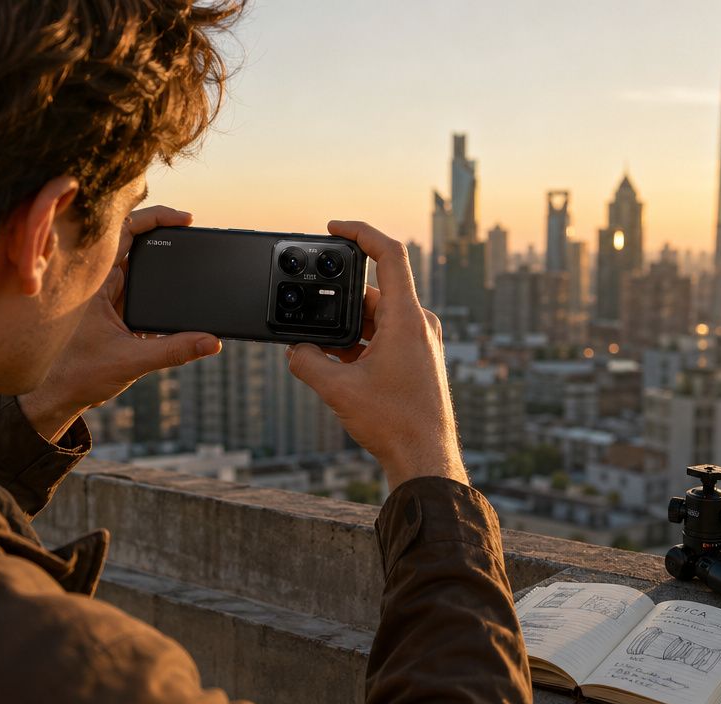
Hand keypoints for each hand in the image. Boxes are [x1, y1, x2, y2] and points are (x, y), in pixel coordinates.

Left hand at [19, 206, 221, 440]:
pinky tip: (175, 296)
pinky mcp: (114, 311)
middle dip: (165, 235)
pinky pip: (140, 289)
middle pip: (135, 242)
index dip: (155, 217)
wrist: (55, 398)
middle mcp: (99, 282)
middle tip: (193, 232)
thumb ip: (174, 350)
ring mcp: (106, 295)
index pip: (125, 230)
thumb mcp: (132, 361)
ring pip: (139, 267)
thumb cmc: (76, 376)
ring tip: (188, 260)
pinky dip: (158, 288)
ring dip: (161, 264)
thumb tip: (211, 342)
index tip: (184, 220)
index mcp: (94, 281)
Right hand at [286, 220, 466, 488]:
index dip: (360, 232)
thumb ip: (307, 362)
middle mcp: (419, 323)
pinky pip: (384, 337)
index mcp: (407, 318)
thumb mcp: (337, 389)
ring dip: (347, 331)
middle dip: (338, 306)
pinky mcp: (419, 359)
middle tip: (311, 324)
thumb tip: (295, 351)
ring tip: (325, 359)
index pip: (389, 254)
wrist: (425, 459)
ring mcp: (421, 341)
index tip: (334, 227)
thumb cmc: (393, 424)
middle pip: (372, 293)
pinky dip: (359, 345)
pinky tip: (340, 369)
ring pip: (376, 318)